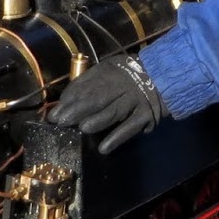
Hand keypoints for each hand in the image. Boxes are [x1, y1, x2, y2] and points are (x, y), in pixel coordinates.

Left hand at [46, 54, 166, 153]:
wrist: (163, 77)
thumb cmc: (127, 77)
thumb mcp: (109, 70)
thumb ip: (89, 83)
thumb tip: (64, 101)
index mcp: (110, 71)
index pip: (86, 84)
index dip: (70, 99)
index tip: (54, 113)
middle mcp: (122, 84)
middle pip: (98, 97)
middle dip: (77, 110)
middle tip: (60, 122)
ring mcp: (135, 100)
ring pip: (114, 111)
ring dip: (97, 120)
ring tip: (82, 129)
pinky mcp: (146, 116)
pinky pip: (130, 128)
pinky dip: (117, 138)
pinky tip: (104, 148)